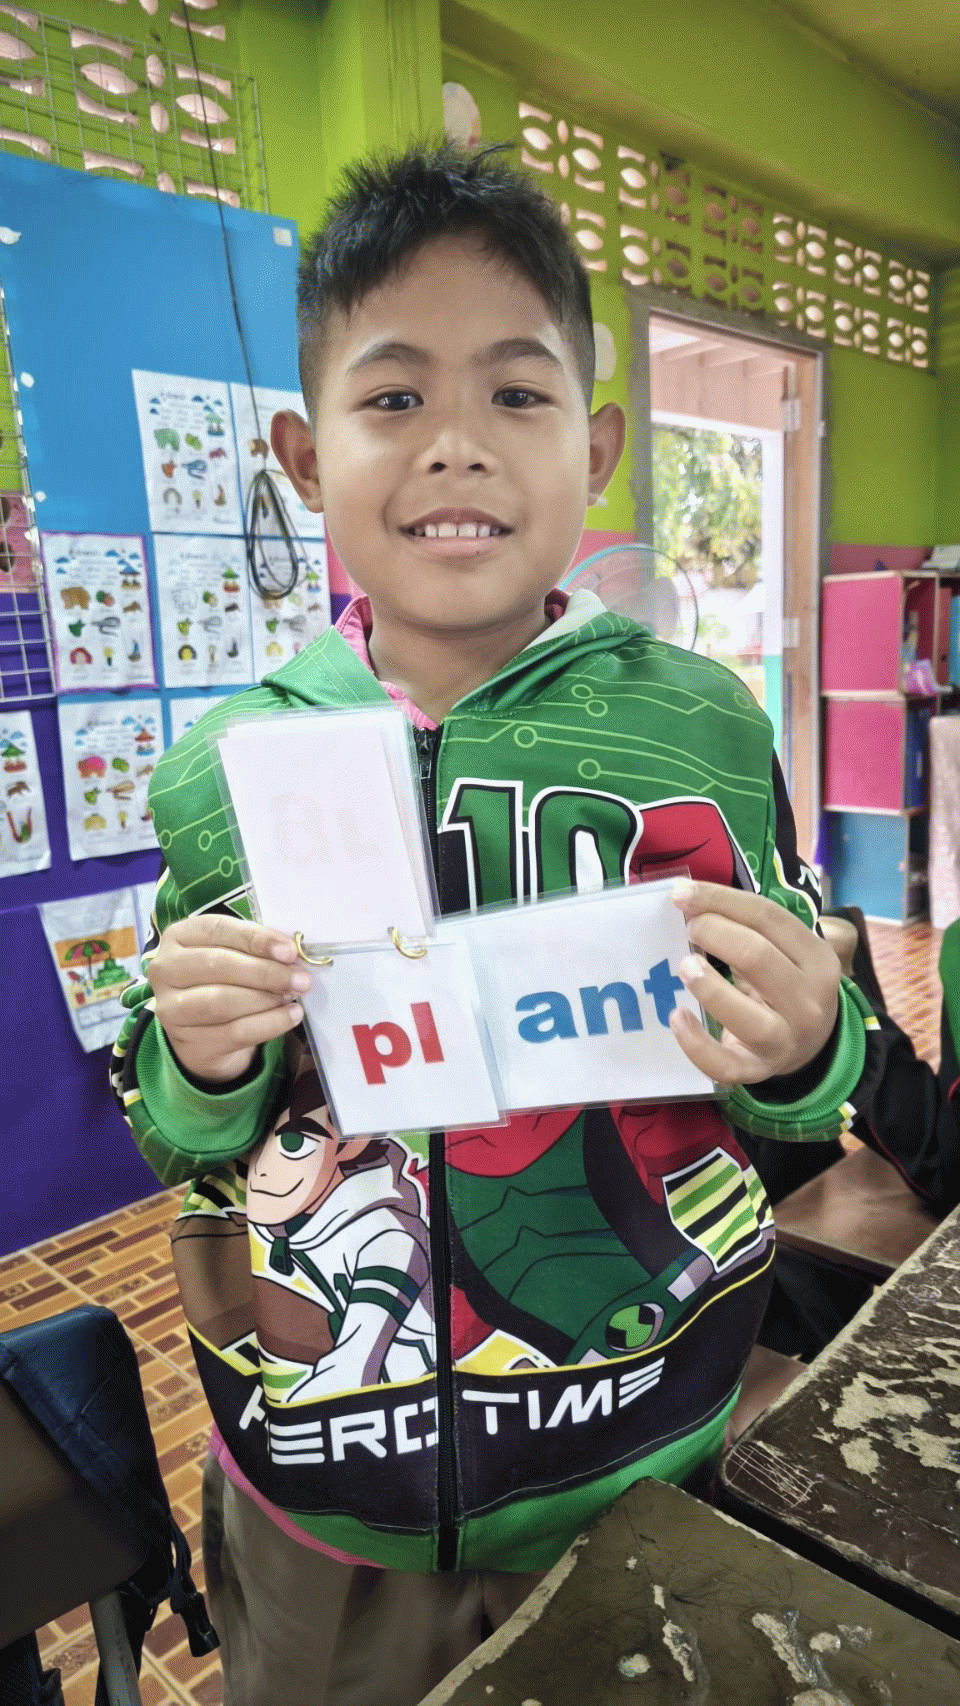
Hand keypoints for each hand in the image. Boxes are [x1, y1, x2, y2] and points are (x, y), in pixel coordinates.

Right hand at [147, 914, 309, 1083]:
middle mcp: (166, 969)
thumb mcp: (233, 954)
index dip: (256, 939)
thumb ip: (255, 948)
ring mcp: (171, 1008)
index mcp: (178, 936)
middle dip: (265, 972)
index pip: (218, 930)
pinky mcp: (188, 1041)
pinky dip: (268, 1024)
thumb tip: (289, 953)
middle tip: (300, 979)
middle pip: (218, 966)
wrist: (203, 1032)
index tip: (289, 951)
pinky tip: (290, 1016)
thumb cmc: (223, 980)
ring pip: (222, 1001)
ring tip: (293, 997)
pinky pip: (234, 1032)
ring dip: (266, 999)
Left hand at [670, 879, 839, 1086]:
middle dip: (714, 934)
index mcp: (817, 958)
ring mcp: (784, 1040)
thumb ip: (748, 925)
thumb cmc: (786, 984)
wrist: (811, 1046)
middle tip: (690, 929)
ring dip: (707, 985)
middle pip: (757, 957)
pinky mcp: (757, 1070)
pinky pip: (723, 1065)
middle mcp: (808, 1001)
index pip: (767, 917)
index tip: (682, 894)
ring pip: (745, 1015)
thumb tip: (687, 898)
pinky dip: (695, 1043)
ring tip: (684, 966)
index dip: (720, 900)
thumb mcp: (785, 951)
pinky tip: (677, 1018)